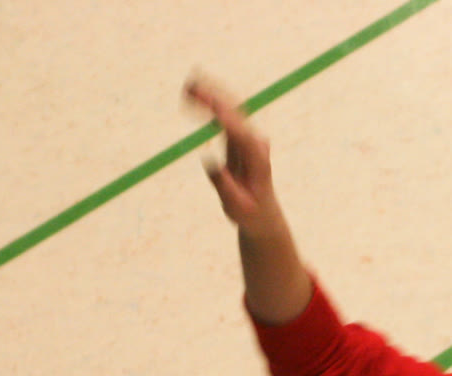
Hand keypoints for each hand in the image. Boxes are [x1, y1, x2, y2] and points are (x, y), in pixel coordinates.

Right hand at [182, 74, 280, 230]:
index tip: (209, 103)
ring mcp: (249, 138)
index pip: (239, 131)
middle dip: (214, 97)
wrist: (263, 215)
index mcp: (257, 158)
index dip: (223, 115)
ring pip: (230, 108)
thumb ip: (225, 185)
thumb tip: (210, 162)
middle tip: (190, 85)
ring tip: (189, 84)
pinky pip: (225, 115)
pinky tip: (195, 95)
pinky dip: (211, 103)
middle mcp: (255, 142)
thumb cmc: (250, 213)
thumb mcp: (236, 206)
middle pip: (235, 113)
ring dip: (211, 94)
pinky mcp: (241, 137)